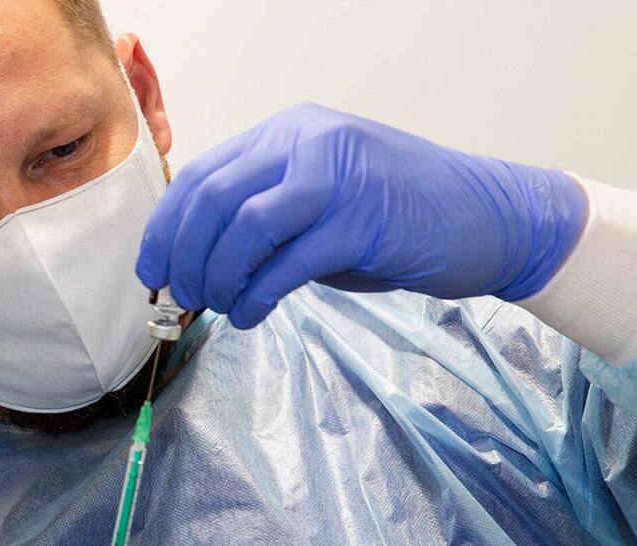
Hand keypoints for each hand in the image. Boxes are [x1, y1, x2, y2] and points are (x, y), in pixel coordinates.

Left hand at [135, 102, 588, 328]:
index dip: (166, 228)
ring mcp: (338, 178)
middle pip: (214, 199)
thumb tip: (195, 259)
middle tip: (182, 296)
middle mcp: (309, 143)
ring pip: (244, 227)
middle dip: (184, 256)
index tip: (152, 271)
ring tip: (217, 306)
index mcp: (289, 133)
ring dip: (218, 276)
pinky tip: (251, 315)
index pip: (203, 176)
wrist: (490, 217)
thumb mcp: (318, 199)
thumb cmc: (396, 216)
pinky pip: (288, 264)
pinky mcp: (364, 222)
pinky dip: (257, 296)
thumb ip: (263, 214)